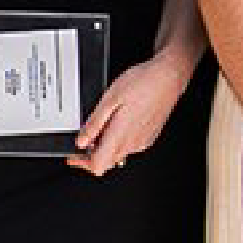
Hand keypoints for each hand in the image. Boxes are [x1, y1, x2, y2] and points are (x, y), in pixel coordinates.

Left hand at [72, 47, 193, 174]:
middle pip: (107, 163)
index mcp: (120, 136)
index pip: (97, 165)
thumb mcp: (109, 99)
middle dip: (91, 155)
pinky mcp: (150, 137)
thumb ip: (94, 123)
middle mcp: (133, 143)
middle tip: (84, 140)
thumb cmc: (143, 83)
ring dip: (106, 147)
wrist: (169, 77)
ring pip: (118, 155)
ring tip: (101, 127)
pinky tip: (118, 123)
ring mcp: (143, 141)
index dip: (81, 163)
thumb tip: (81, 141)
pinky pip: (130, 147)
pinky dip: (119, 141)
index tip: (73, 155)